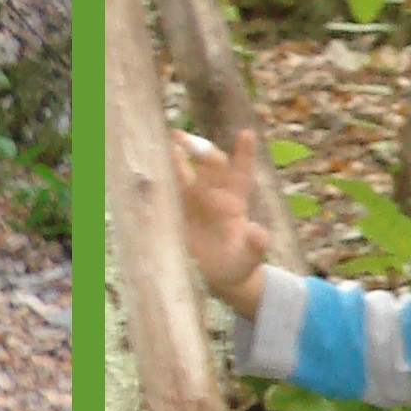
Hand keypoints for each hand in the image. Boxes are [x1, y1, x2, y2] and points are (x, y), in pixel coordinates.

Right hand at [176, 133, 269, 311]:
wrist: (221, 276)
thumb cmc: (241, 263)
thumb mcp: (250, 256)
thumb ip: (256, 244)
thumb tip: (258, 233)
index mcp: (237, 202)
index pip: (242, 174)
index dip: (244, 154)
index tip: (246, 134)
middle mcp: (216, 195)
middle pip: (210, 167)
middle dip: (200, 150)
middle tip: (184, 137)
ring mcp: (196, 201)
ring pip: (187, 174)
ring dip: (178, 157)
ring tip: (168, 141)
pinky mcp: (180, 211)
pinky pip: (171, 191)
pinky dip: (163, 178)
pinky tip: (152, 165)